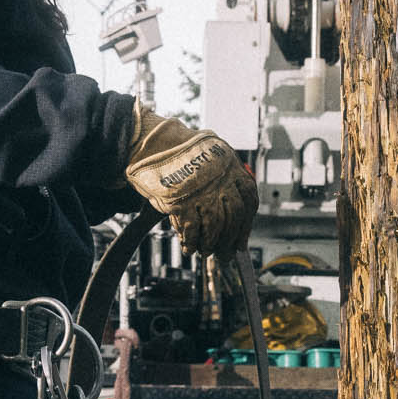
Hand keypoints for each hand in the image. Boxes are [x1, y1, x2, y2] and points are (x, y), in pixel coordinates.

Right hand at [124, 104, 253, 255]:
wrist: (149, 142)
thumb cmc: (175, 153)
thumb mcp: (206, 157)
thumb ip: (220, 179)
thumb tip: (229, 218)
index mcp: (230, 164)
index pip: (249, 200)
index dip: (246, 226)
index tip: (241, 243)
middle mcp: (221, 177)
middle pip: (234, 216)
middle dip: (229, 240)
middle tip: (224, 255)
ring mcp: (202, 189)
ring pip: (215, 226)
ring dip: (210, 244)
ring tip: (204, 252)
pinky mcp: (182, 200)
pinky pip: (192, 229)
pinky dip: (191, 242)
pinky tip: (188, 247)